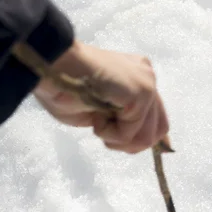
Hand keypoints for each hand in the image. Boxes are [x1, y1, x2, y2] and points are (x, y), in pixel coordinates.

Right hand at [33, 40, 168, 153]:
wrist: (52, 67)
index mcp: (137, 78)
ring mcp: (147, 84)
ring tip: (96, 119)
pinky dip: (107, 132)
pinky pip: (129, 133)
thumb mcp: (99, 110)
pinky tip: (94, 113)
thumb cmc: (63, 88)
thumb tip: (136, 142)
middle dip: (129, 142)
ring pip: (145, 137)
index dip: (142, 137)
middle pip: (158, 130)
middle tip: (102, 130)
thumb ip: (121, 120)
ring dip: (114, 137)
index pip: (156, 117)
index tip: (122, 144)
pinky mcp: (142, 93)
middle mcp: (147, 77)